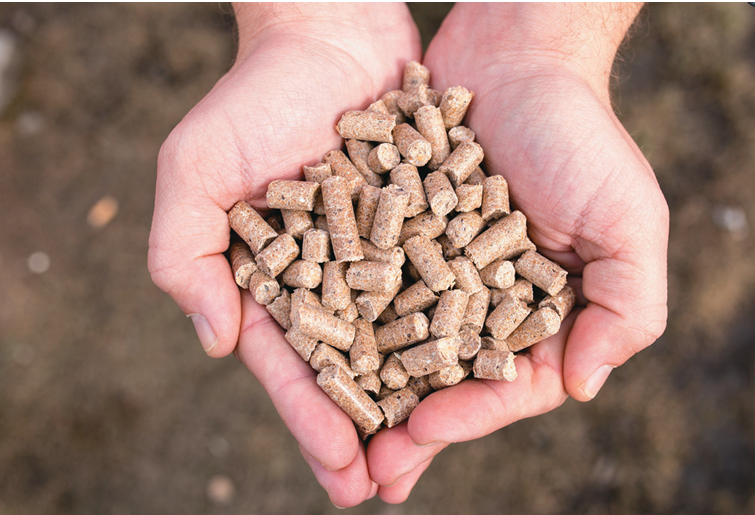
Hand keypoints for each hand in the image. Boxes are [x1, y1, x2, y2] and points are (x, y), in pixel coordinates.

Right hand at [147, 4, 421, 506]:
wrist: (328, 35)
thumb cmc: (251, 101)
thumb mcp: (193, 173)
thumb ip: (184, 259)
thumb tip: (216, 343)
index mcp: (274, 282)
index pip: (293, 364)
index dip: (313, 418)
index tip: (341, 471)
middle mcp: (333, 280)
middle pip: (353, 368)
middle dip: (369, 429)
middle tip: (388, 489)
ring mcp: (383, 257)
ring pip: (405, 338)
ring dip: (419, 395)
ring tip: (439, 448)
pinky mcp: (428, 228)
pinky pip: (447, 283)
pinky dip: (461, 324)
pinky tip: (483, 367)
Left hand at [366, 3, 667, 501]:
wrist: (516, 57)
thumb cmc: (578, 135)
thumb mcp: (628, 221)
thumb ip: (624, 309)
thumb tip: (582, 389)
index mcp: (543, 311)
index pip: (505, 385)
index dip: (464, 418)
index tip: (417, 439)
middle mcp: (486, 300)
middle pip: (445, 379)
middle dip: (407, 427)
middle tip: (365, 475)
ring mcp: (438, 271)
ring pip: (398, 344)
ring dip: (368, 391)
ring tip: (329, 433)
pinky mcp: (397, 236)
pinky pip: (368, 287)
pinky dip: (344, 320)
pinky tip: (311, 353)